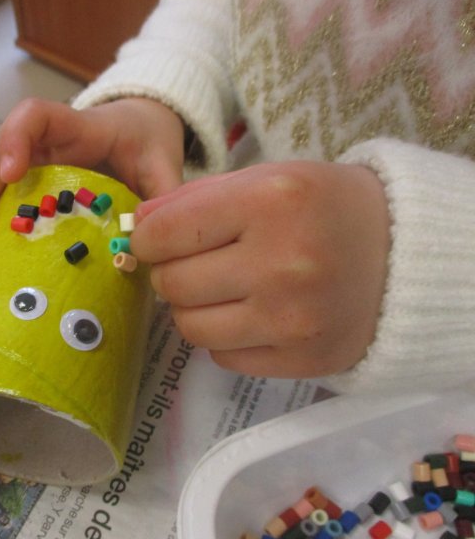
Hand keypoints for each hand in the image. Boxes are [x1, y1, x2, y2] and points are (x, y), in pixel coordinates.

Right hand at [0, 97, 185, 268]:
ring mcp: (31, 170)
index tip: (11, 171)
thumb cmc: (145, 143)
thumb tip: (154, 241)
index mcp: (75, 128)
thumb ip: (162, 195)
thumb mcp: (162, 163)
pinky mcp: (29, 194)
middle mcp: (42, 147)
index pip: (34, 116)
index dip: (16, 138)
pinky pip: (1, 209)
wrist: (140, 134)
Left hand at [131, 161, 390, 377]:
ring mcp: (292, 319)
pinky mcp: (301, 359)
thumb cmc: (323, 207)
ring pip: (190, 327)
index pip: (164, 233)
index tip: (154, 240)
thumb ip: (194, 198)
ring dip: (192, 309)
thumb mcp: (265, 179)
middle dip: (169, 273)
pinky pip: (222, 356)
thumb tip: (136, 226)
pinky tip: (249, 314)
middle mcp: (280, 263)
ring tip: (219, 290)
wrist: (402, 254)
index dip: (146, 239)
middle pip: (173, 284)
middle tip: (191, 264)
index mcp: (269, 202)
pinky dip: (224, 336)